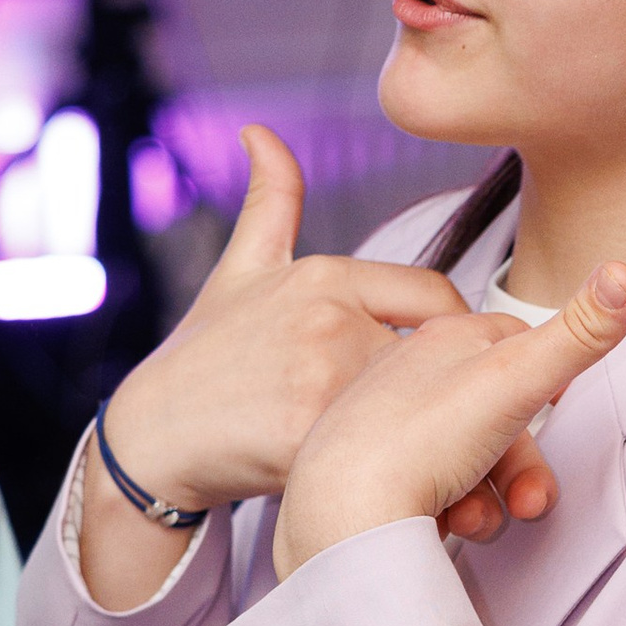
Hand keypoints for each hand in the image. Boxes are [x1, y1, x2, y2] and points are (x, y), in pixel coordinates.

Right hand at [100, 127, 553, 533]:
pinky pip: (391, 457)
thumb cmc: (204, 360)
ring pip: (425, 410)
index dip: (455, 338)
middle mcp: (329, 317)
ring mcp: (321, 374)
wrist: (150, 437)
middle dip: (464, 397)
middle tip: (476, 430)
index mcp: (326, 275)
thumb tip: (259, 132)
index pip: (435, 297)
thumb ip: (269, 202)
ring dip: (449, 443)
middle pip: (443, 359)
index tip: (450, 371)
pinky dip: (409, 478)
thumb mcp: (238, 272)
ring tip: (447, 469)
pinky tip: (403, 493)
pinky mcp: (310, 436)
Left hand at [271, 262, 625, 580]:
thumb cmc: (417, 441)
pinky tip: (441, 524)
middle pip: (489, 411)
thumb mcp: (514, 380)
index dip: (545, 373)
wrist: (338, 516)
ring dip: (486, 495)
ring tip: (478, 518)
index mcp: (443, 339)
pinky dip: (442, 510)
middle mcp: (405, 373)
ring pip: (459, 456)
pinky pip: (421, 487)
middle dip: (520, 462)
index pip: (511, 340)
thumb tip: (625, 274)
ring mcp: (381, 422)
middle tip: (529, 500)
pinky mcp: (362, 472)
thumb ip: (577, 334)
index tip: (559, 401)